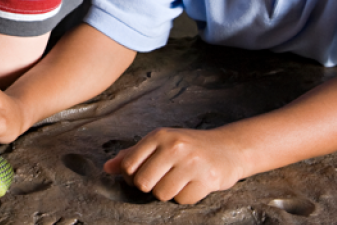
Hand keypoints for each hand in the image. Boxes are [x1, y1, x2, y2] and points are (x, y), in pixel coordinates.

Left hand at [104, 127, 249, 203]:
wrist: (229, 148)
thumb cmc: (189, 146)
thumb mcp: (160, 143)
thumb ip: (133, 155)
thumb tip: (107, 168)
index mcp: (159, 136)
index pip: (129, 166)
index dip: (132, 176)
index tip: (144, 174)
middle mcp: (175, 146)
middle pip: (143, 183)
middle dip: (150, 186)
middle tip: (163, 178)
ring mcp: (192, 163)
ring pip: (162, 194)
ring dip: (169, 192)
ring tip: (180, 180)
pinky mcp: (207, 179)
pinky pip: (183, 200)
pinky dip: (186, 196)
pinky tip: (194, 183)